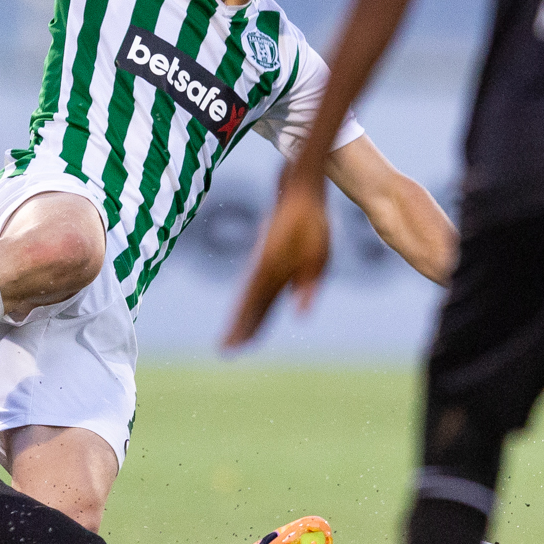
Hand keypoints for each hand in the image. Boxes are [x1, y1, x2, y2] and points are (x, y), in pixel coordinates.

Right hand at [224, 178, 329, 349]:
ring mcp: (259, 261)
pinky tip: (248, 310)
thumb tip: (300, 315)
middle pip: (247, 304)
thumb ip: (308, 286)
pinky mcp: (263, 257)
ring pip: (248, 295)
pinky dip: (249, 301)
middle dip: (238, 328)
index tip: (236, 346)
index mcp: (272, 270)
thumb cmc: (313, 224)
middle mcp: (260, 268)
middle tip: (225, 350)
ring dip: (242, 317)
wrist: (299, 192)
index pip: (257, 306)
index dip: (248, 328)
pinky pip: (253, 284)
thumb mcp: (319, 257)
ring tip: (233, 337)